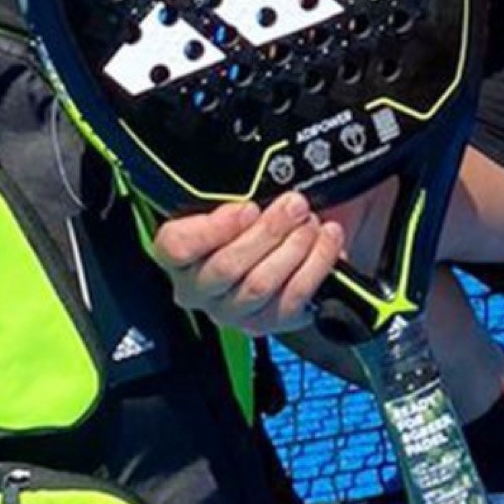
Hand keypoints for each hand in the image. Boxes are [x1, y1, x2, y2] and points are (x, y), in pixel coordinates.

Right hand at [150, 191, 356, 335]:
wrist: (291, 239)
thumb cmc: (257, 214)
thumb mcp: (240, 193)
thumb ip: (235, 189)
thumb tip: (259, 181)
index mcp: (180, 252)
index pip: (175, 247)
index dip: (213, 228)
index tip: (248, 207)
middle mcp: (198, 288)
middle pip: (226, 267)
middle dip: (268, 231)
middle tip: (294, 205)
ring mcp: (232, 310)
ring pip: (259, 285)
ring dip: (293, 248)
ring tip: (311, 222)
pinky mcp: (268, 322)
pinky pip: (292, 298)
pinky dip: (316, 264)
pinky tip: (327, 239)